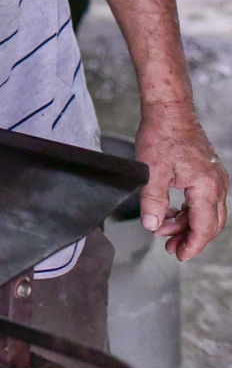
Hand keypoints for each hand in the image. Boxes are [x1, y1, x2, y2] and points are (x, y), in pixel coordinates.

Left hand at [135, 103, 228, 260]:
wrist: (169, 111)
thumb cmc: (162, 135)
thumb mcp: (151, 171)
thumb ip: (153, 201)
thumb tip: (153, 225)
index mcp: (206, 186)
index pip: (204, 226)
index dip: (193, 244)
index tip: (180, 255)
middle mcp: (217, 184)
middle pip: (210, 223)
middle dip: (191, 238)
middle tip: (171, 248)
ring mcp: (214, 178)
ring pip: (206, 212)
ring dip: (187, 224)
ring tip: (165, 232)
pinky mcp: (207, 173)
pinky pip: (203, 200)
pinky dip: (188, 210)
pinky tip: (171, 214)